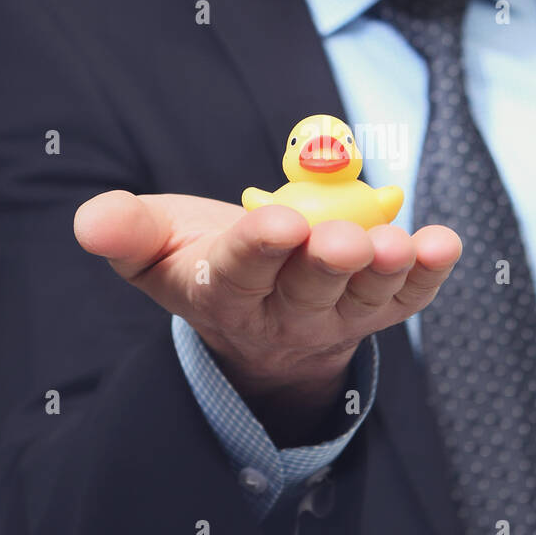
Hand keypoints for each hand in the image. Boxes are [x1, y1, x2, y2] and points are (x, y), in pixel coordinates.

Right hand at [74, 192, 460, 444]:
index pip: (241, 273)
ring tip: (398, 244)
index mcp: (223, 294)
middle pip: (309, 291)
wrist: (255, 305)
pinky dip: (428, 274)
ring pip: (364, 299)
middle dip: (327, 265)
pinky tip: (443, 244)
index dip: (259, 250)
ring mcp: (337, 315)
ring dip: (386, 272)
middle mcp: (284, 313)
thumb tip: (92, 219)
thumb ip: (126, 232)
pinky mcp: (378, 309)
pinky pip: (408, 299)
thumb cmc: (202, 260)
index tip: (277, 224)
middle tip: (343, 241)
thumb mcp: (156, 247)